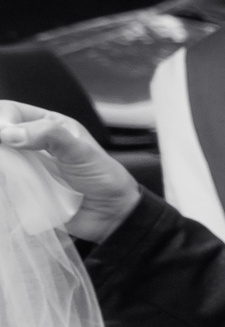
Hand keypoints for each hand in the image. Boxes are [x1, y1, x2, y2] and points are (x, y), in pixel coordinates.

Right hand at [0, 101, 140, 241]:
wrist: (111, 215)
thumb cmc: (103, 178)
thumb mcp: (81, 151)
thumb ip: (50, 136)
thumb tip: (8, 133)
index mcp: (49, 124)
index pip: (11, 112)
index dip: (1, 120)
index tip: (3, 137)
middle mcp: (33, 143)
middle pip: (1, 136)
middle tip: (4, 159)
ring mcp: (26, 167)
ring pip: (1, 159)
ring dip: (1, 165)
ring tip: (7, 173)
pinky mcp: (23, 189)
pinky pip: (5, 183)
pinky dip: (3, 184)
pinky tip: (6, 185)